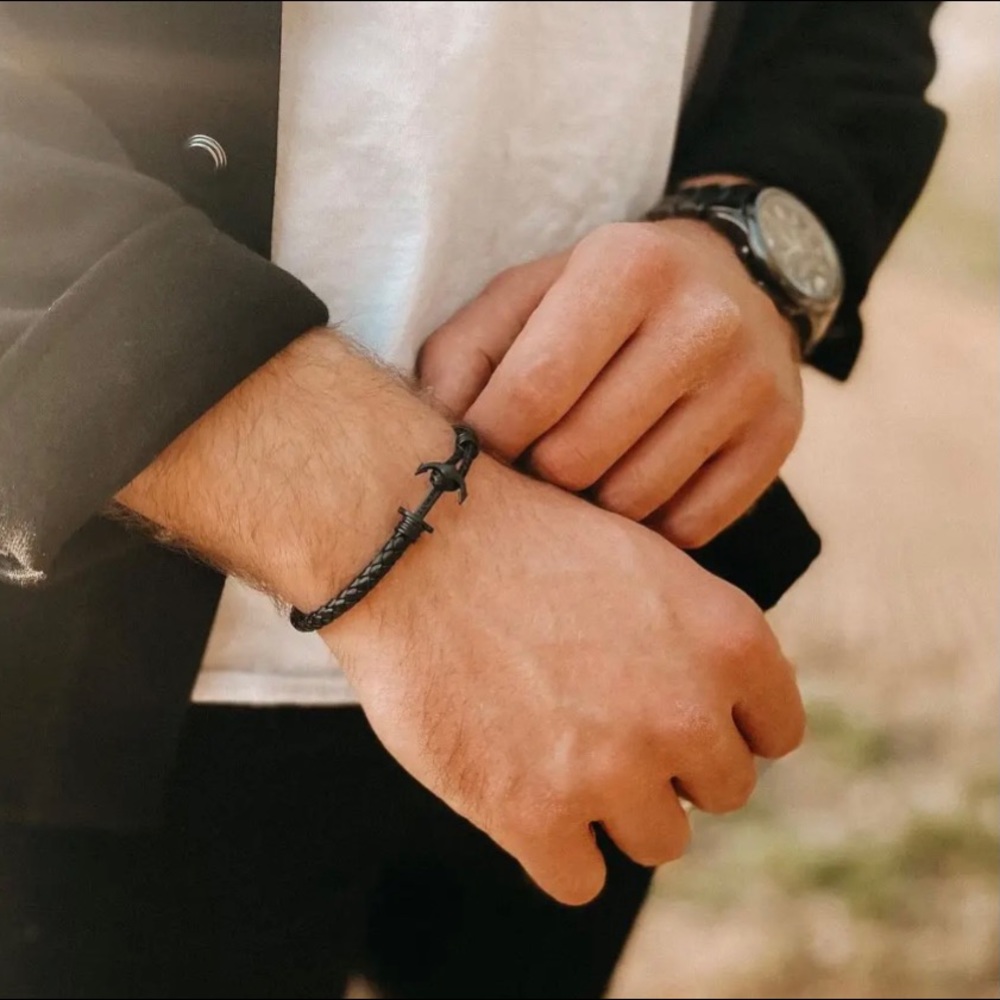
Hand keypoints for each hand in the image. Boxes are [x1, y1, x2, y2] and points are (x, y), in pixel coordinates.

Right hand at [325, 458, 804, 904]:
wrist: (413, 544)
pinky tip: (519, 789)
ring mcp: (613, 769)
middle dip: (669, 767)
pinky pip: (581, 877)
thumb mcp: (643, 562)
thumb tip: (730, 715)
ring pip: (658, 840)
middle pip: (720, 791)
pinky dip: (553, 846)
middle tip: (601, 726)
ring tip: (555, 751)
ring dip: (613, 809)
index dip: (724, 728)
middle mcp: (686, 710)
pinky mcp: (535, 815)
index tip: (676, 718)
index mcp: (727, 639)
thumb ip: (700, 644)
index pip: (774, 733)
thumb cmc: (521, 542)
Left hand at [418, 217, 803, 547]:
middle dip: (538, 474)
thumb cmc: (599, 301)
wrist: (731, 282)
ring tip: (583, 472)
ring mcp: (751, 382)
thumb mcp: (524, 298)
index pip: (532, 390)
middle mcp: (703, 320)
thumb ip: (464, 357)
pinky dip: (648, 524)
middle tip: (534, 461)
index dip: (489, 438)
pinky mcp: (779, 436)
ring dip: (590, 504)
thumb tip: (439, 438)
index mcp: (626, 267)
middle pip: (578, 456)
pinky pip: (691, 527)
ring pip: (633, 501)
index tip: (483, 447)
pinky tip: (636, 483)